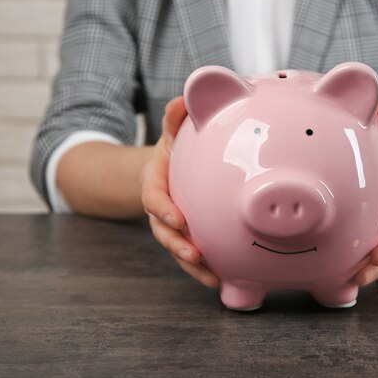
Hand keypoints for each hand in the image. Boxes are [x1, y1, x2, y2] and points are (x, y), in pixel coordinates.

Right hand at [140, 97, 219, 287]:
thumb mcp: (170, 132)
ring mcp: (173, 226)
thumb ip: (175, 118)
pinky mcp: (187, 236)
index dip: (163, 209)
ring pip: (178, 249)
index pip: (154, 197)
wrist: (167, 169)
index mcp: (155, 182)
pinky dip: (206, 268)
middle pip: (163, 231)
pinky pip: (194, 255)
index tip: (177, 219)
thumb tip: (184, 98)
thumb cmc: (173, 150)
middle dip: (176, 245)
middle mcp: (161, 209)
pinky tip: (223, 279)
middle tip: (194, 254)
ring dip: (192, 265)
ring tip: (211, 277)